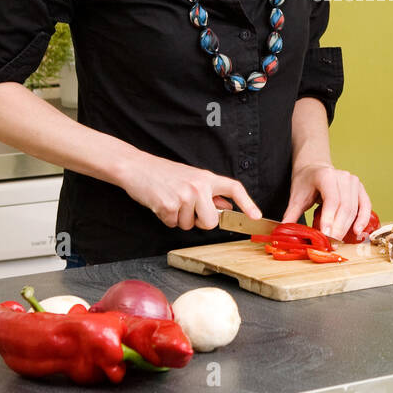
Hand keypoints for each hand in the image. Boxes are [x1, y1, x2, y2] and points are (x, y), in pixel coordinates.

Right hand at [118, 152, 259, 230]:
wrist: (136, 167)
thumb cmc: (163, 173)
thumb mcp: (191, 177)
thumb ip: (210, 192)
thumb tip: (227, 205)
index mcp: (206, 178)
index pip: (233, 188)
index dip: (247, 202)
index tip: (256, 216)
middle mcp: (198, 186)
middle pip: (211, 221)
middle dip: (200, 222)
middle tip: (186, 209)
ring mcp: (184, 196)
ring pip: (189, 225)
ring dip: (179, 219)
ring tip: (170, 200)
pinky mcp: (168, 205)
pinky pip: (172, 224)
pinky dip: (165, 218)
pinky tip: (160, 203)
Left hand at [283, 162, 372, 242]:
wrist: (315, 169)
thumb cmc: (306, 182)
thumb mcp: (296, 196)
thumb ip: (291, 214)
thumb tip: (284, 232)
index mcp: (326, 176)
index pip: (332, 200)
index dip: (330, 218)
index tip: (326, 235)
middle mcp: (343, 177)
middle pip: (344, 206)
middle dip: (338, 228)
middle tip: (331, 244)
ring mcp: (354, 182)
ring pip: (354, 209)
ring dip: (347, 227)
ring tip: (338, 241)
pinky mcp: (360, 189)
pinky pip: (365, 206)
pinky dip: (362, 220)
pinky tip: (357, 231)